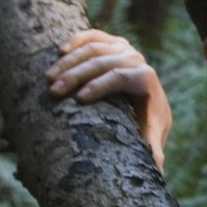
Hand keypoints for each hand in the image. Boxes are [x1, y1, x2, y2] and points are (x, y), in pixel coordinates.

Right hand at [48, 29, 172, 172]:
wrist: (150, 99)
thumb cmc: (146, 121)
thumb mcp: (150, 135)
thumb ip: (153, 150)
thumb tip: (157, 170)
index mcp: (146, 79)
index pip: (121, 77)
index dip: (101, 86)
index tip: (79, 98)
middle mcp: (136, 59)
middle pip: (103, 62)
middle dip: (77, 76)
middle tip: (54, 91)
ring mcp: (124, 48)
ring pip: (94, 48)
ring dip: (69, 61)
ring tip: (49, 78)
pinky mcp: (112, 42)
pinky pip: (92, 36)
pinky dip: (76, 41)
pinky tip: (59, 52)